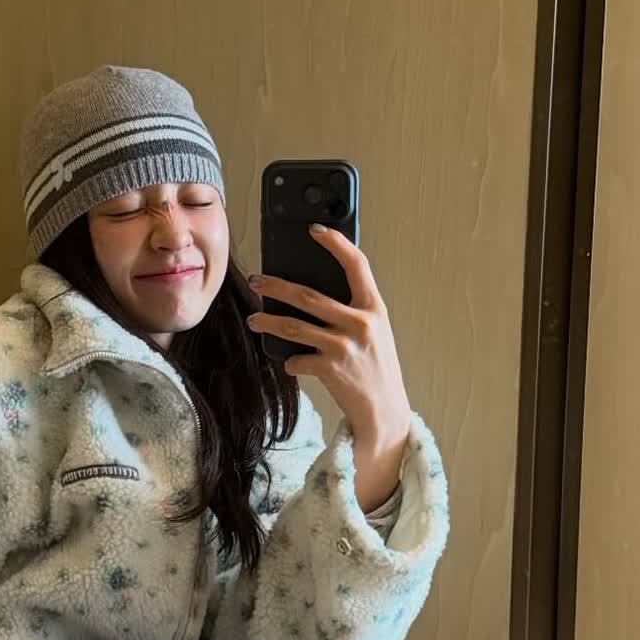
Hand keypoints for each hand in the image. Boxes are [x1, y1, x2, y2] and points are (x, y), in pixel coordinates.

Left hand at [247, 224, 412, 463]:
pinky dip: (290, 361)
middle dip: (277, 286)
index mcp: (374, 308)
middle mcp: (361, 323)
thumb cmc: (376, 367)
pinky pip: (297, 360)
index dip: (336, 243)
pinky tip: (290, 363)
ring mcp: (345, 346)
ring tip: (254, 320)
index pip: (357, 264)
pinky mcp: (331, 369)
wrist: (385, 410)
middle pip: (309, 295)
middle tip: (257, 280)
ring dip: (269, 322)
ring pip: (294, 326)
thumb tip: (311, 295)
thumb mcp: (374, 332)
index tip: (315, 230)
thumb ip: (353, 311)